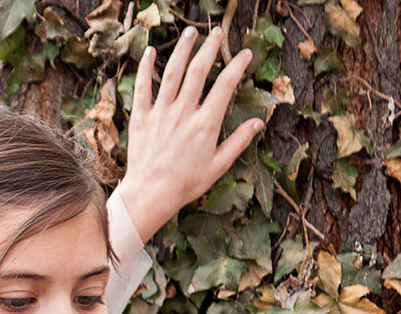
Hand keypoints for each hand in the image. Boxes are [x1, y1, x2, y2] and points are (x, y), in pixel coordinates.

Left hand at [118, 26, 263, 241]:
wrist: (151, 194)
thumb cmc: (186, 184)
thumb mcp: (218, 166)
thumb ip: (238, 141)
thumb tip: (259, 122)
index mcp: (206, 124)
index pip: (225, 86)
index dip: (237, 66)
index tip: (245, 54)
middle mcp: (184, 113)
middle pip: (199, 71)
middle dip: (210, 48)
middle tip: (218, 33)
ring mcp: (161, 112)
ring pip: (172, 72)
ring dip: (182, 49)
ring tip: (191, 32)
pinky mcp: (141, 117)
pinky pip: (143, 87)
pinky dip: (146, 67)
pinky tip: (150, 51)